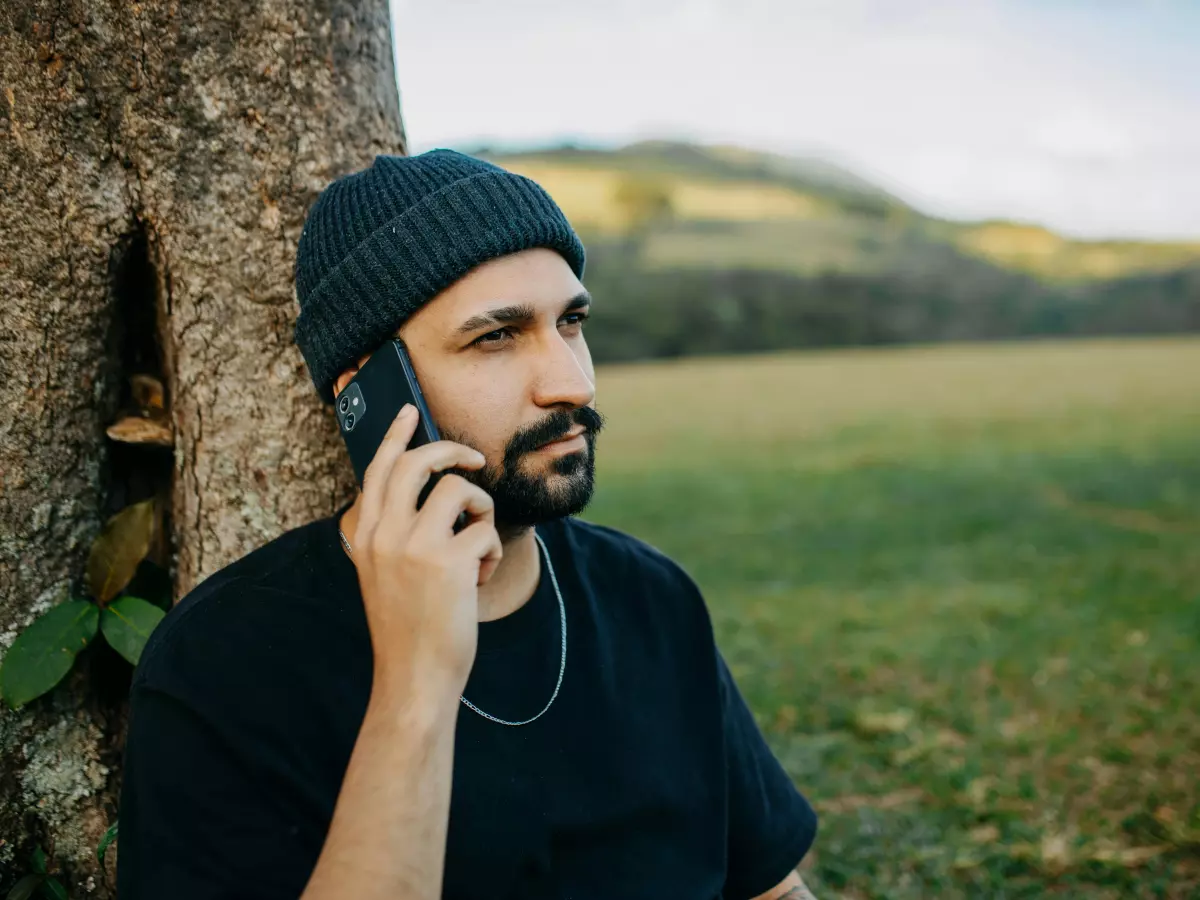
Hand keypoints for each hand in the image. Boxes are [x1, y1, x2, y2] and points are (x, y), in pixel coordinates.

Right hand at [345, 404, 502, 696]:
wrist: (414, 676)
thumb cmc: (407, 626)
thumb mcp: (383, 573)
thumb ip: (395, 533)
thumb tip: (432, 489)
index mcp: (366, 535)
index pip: (379, 470)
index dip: (396, 436)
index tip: (411, 411)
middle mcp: (385, 534)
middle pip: (420, 464)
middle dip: (453, 453)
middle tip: (475, 462)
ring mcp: (415, 545)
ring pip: (459, 490)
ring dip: (481, 511)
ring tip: (478, 546)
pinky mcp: (449, 561)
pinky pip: (486, 529)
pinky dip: (492, 551)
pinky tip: (480, 580)